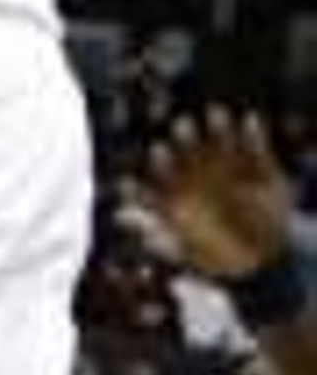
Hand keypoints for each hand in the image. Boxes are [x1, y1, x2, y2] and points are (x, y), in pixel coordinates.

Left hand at [147, 110, 292, 280]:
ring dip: (219, 127)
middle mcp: (197, 170)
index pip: (162, 169)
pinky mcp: (256, 167)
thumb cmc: (209, 254)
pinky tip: (249, 122)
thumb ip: (153, 233)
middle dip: (185, 137)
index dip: (161, 161)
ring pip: (220, 140)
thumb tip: (118, 215)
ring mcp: (226, 166)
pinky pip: (254, 147)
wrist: (255, 260)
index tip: (159, 151)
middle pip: (188, 148)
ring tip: (216, 114)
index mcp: (175, 186)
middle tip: (183, 126)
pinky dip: (253, 134)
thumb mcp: (180, 250)